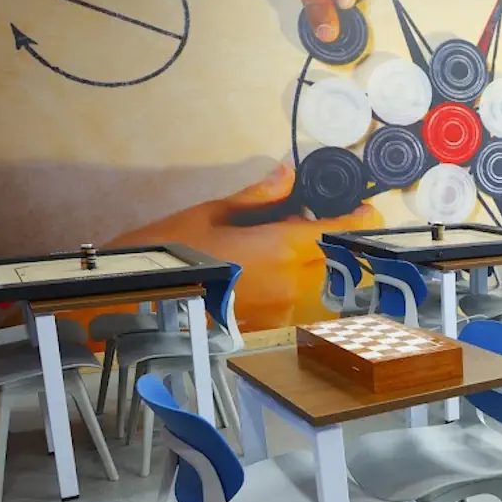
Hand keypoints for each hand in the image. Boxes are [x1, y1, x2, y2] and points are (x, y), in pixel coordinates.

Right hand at [102, 165, 380, 331]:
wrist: (135, 299)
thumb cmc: (170, 249)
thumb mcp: (213, 211)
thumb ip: (259, 196)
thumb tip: (288, 175)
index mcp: (280, 248)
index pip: (338, 232)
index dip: (359, 220)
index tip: (366, 209)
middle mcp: (289, 283)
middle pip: (331, 256)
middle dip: (327, 237)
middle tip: (305, 218)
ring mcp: (280, 309)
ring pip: (314, 278)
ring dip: (307, 259)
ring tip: (273, 243)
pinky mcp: (266, 326)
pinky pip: (293, 298)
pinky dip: (288, 281)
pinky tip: (260, 267)